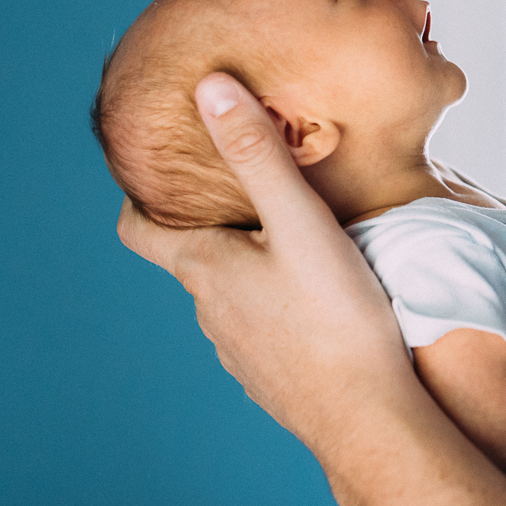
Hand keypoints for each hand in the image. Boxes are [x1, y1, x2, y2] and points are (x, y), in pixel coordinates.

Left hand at [116, 73, 406, 451]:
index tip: (152, 170)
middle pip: (190, 256)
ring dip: (245, 262)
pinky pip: (262, 327)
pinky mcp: (272, 375)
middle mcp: (210, 311)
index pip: (138, 229)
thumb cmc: (336, 320)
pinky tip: (315, 294)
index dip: (137, 198)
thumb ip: (258, 154)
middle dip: (208, 219)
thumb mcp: (300, 222)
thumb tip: (210, 87)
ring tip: (286, 232)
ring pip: (228, 293)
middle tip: (241, 183)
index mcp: (204, 268)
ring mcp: (238, 350)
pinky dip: (274, 302)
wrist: (368, 418)